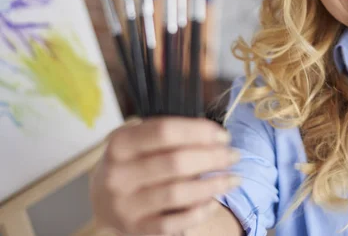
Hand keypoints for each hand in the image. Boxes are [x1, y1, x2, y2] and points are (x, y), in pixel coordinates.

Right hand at [90, 117, 240, 234]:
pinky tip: (213, 201)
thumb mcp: (139, 140)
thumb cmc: (133, 161)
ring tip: (234, 178)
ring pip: (178, 193)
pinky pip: (174, 223)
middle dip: (213, 157)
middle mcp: (118, 174)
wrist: (104, 200)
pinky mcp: (136, 229)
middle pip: (175, 162)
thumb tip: (215, 136)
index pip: (165, 131)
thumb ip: (170, 134)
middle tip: (234, 155)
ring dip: (213, 185)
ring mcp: (125, 205)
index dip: (200, 131)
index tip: (224, 135)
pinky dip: (199, 212)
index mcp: (120, 144)